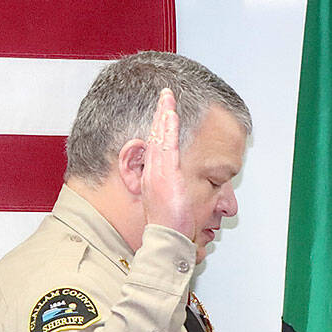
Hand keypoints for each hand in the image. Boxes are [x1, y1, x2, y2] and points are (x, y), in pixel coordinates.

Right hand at [141, 88, 192, 239]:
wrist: (166, 237)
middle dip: (160, 114)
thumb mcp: (169, 201)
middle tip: (166, 94)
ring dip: (164, 117)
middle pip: (155, 137)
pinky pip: (167, 148)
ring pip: (160, 139)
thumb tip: (178, 181)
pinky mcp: (165, 175)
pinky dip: (168, 131)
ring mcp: (158, 172)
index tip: (164, 110)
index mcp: (154, 176)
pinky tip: (170, 115)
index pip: (156, 145)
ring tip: (168, 98)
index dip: (159, 126)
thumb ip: (172, 188)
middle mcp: (153, 171)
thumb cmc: (170, 224)